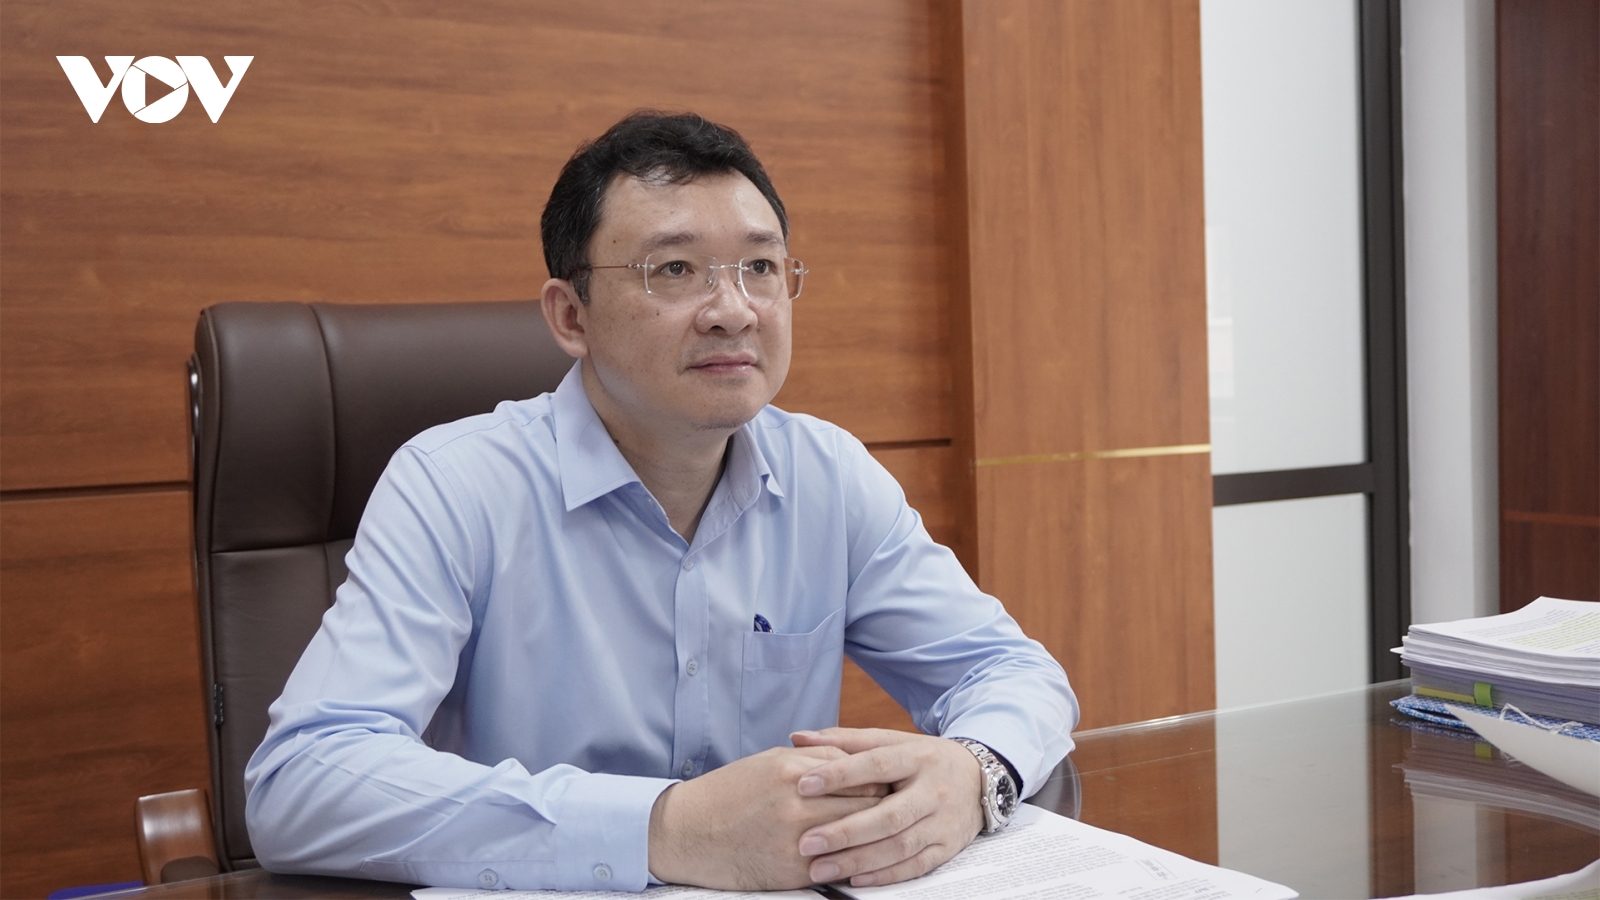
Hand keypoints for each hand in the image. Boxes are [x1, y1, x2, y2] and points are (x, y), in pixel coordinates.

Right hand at [647, 746, 882, 889]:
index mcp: (794, 770)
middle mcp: (798, 803)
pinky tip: (857, 858)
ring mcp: (796, 840)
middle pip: (867, 804)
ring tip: (882, 834)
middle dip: (885, 807)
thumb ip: (817, 760)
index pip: (861, 773)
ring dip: (873, 836)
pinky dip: (851, 862)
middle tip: (898, 809)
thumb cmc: (730, 793)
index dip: (880, 779)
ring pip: (857, 837)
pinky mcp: (792, 872)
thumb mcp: (771, 761)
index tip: (890, 783)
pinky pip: (838, 866)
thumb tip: (858, 764)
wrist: (686, 833)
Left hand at [789, 727, 983, 887]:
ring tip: (820, 867)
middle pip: (888, 815)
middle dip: (845, 831)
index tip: (803, 785)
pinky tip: (856, 879)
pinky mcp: (947, 846)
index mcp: (916, 756)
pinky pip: (916, 866)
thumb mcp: (891, 741)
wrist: (978, 778)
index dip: (839, 774)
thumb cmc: (922, 759)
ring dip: (859, 860)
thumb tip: (798, 736)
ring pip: (900, 845)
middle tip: (806, 843)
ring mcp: (942, 821)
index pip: (876, 764)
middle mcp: (932, 789)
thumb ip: (844, 740)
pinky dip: (886, 875)